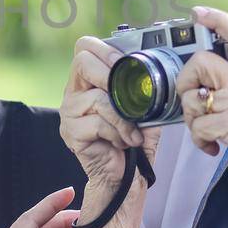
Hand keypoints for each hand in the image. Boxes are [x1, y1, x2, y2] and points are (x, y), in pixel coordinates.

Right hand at [58, 36, 161, 191]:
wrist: (124, 179)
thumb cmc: (132, 143)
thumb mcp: (143, 109)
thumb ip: (143, 89)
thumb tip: (159, 72)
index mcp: (88, 81)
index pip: (84, 47)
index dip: (104, 48)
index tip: (124, 63)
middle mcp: (73, 93)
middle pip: (82, 62)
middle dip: (111, 75)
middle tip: (128, 95)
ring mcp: (69, 112)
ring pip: (98, 97)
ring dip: (123, 117)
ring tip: (132, 134)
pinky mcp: (71, 132)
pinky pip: (98, 122)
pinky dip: (118, 132)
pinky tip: (123, 143)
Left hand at [176, 7, 227, 188]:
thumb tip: (206, 85)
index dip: (217, 20)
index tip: (199, 13)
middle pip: (201, 61)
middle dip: (185, 82)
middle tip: (193, 102)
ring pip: (193, 99)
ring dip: (192, 121)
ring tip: (207, 132)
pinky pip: (198, 127)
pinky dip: (200, 141)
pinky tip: (213, 146)